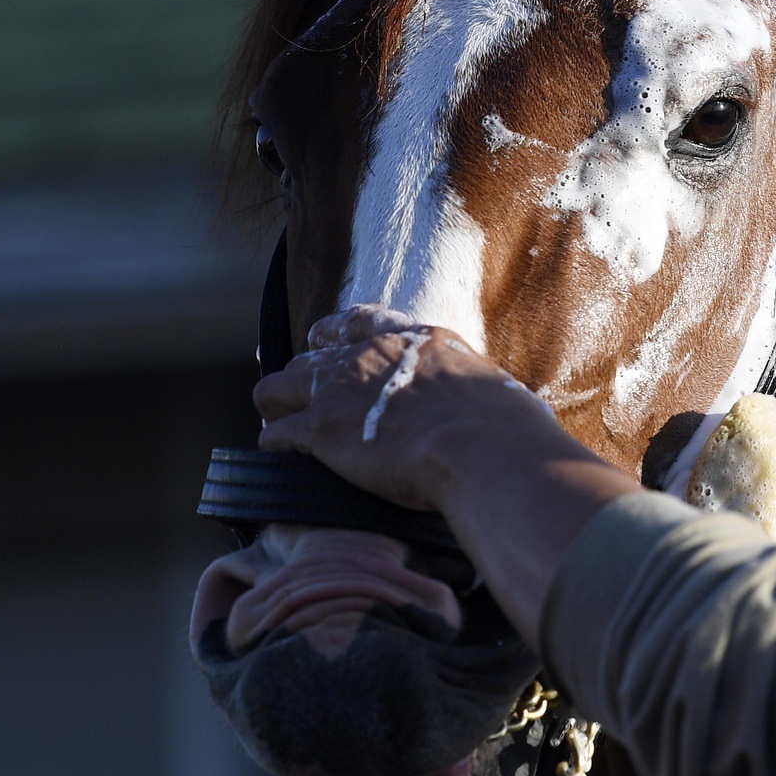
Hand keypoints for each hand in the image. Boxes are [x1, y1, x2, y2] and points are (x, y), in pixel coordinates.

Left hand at [253, 306, 588, 514]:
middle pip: (312, 357)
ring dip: (278, 406)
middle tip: (305, 399)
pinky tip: (282, 454)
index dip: (335, 330)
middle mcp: (371, 357)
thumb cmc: (500, 425)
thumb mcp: (486, 387)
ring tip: (283, 424)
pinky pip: (276, 431)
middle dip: (304, 378)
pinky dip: (275, 442)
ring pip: (277, 388)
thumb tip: (475, 408)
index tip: (321, 336)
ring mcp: (340, 390)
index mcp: (414, 341)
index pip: (362, 321)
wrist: (480, 446)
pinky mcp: (321, 429)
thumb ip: (463, 389)